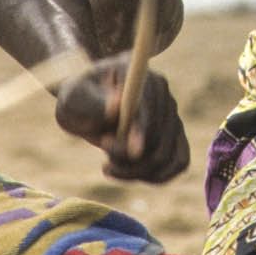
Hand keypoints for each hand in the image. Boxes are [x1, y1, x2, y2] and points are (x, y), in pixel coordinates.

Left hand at [54, 55, 189, 182]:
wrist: (87, 104)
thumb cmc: (78, 97)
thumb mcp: (75, 96)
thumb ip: (94, 102)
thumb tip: (116, 107)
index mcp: (141, 78)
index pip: (147, 110)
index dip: (139, 133)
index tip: (128, 153)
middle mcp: (163, 95)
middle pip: (158, 139)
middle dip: (129, 159)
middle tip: (104, 163)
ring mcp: (172, 115)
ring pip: (167, 156)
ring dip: (137, 171)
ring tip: (111, 166)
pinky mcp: (175, 134)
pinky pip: (180, 161)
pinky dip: (159, 176)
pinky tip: (132, 174)